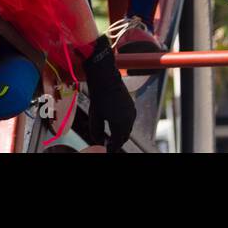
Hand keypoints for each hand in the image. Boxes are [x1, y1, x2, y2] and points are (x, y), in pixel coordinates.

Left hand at [80, 34, 135, 149]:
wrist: (106, 77)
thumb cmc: (99, 96)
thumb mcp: (95, 116)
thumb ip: (97, 131)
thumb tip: (99, 141)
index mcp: (121, 124)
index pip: (118, 142)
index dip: (112, 147)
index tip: (108, 150)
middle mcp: (130, 119)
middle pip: (124, 136)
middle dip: (117, 142)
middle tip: (110, 145)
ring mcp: (132, 111)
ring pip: (127, 128)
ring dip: (121, 133)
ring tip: (112, 137)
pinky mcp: (131, 105)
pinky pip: (129, 120)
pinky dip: (123, 125)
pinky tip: (116, 124)